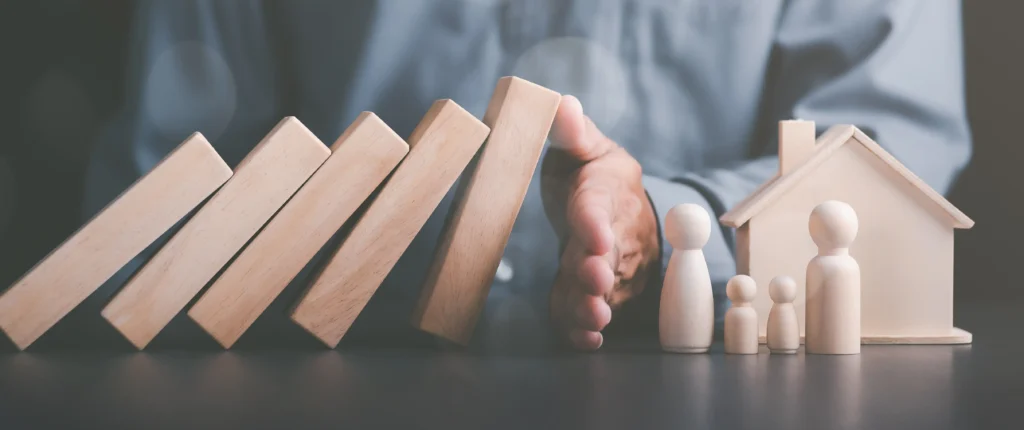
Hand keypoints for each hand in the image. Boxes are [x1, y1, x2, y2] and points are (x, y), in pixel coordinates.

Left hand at [541, 95, 660, 350]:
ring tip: (591, 320)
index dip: (595, 221)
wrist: (614, 209)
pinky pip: (593, 309)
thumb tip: (559, 102)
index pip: (599, 205)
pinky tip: (582, 339)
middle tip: (593, 281)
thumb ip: (571, 131)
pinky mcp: (598, 291)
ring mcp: (610, 266)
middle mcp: (614, 232)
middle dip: (601, 269)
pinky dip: (585, 326)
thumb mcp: (583, 147)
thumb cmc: (591, 175)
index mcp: (605, 192)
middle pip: (609, 254)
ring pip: (604, 289)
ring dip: (595, 304)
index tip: (591, 234)